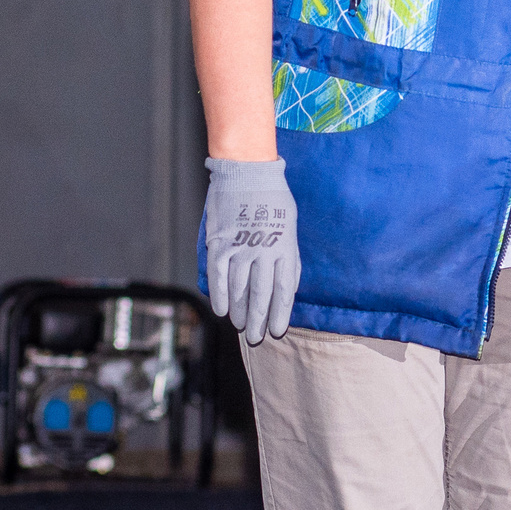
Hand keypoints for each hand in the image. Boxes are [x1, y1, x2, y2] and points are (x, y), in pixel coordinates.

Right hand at [203, 157, 300, 341]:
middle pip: (261, 295)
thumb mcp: (291, 227)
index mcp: (284, 248)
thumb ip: (289, 258)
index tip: (277, 331)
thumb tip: (288, 288)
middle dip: (259, 320)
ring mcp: (240, 247)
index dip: (279, 314)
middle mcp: (263, 251)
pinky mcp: (220, 242)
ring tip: (241, 326)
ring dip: (240, 311)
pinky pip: (218, 276)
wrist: (248, 171)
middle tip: (256, 338)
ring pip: (238, 289)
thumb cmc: (274, 199)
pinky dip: (219, 295)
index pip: (283, 291)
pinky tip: (222, 310)